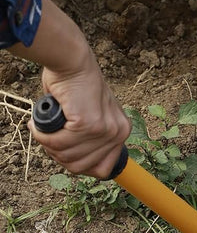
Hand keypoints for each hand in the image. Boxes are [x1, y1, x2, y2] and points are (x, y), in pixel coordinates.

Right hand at [28, 50, 130, 178]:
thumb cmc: (77, 87)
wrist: (73, 62)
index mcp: (122, 133)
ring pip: (67, 156)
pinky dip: (43, 136)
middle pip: (81, 166)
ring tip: (43, 129)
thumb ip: (92, 141)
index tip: (64, 152)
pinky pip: (58, 143)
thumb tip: (77, 163)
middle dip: (59, 155)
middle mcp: (118, 133)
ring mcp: (104, 130)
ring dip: (49, 145)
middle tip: (49, 138)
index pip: (102, 170)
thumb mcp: (94, 117)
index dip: (78, 165)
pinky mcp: (87, 124)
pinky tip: (38, 124)